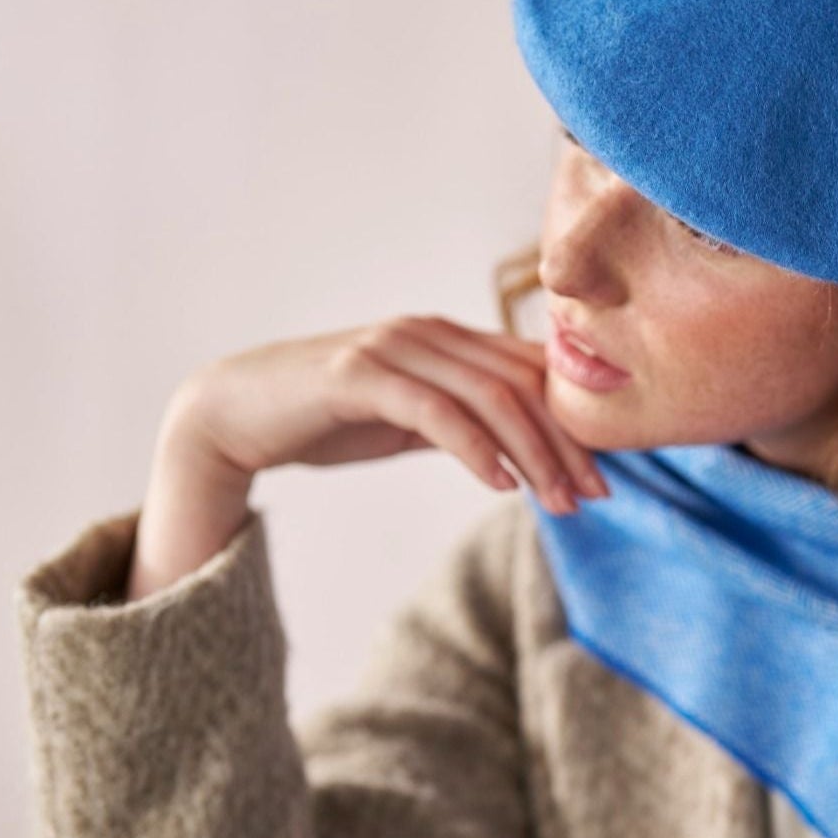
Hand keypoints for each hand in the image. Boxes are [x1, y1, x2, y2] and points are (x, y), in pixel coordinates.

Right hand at [170, 314, 609, 514]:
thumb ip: (461, 422)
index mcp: (447, 340)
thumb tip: (517, 450)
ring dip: (533, 454)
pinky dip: (476, 448)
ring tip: (560, 503)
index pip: (533, 374)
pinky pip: (436, 410)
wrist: (232, 413)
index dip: (576, 425)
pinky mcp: (358, 375)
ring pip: (490, 396)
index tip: (605, 476)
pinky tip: (502, 486)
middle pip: (524, 384)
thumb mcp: (409, 421)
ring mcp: (393, 348)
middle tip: (596, 497)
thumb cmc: (325, 418)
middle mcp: (428, 333)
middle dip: (567, 445)